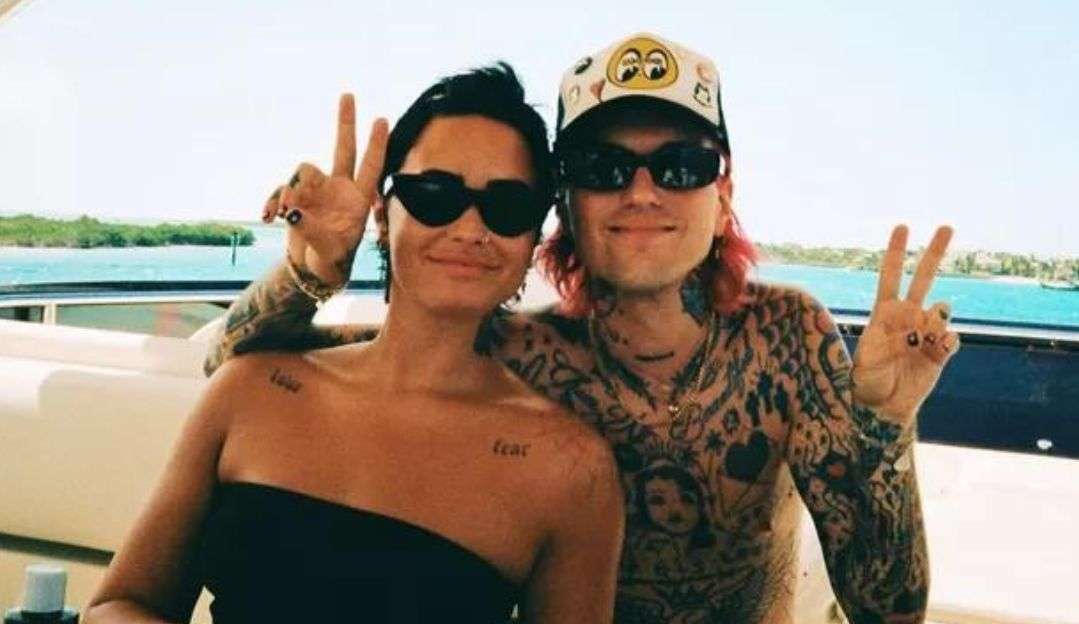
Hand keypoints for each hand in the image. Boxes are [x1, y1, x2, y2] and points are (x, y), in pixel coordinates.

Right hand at [263, 94, 388, 285]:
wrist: (314, 269)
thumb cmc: (331, 260)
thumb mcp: (327, 249)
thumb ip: (310, 228)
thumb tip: (292, 208)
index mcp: (358, 199)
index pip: (370, 167)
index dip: (376, 144)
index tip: (382, 119)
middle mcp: (339, 189)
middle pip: (343, 149)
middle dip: (345, 123)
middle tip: (348, 95)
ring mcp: (317, 191)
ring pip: (302, 173)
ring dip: (291, 190)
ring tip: (286, 213)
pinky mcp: (297, 198)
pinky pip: (282, 191)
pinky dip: (274, 202)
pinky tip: (267, 217)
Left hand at [851, 225, 959, 426]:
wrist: (884, 408)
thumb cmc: (867, 383)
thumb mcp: (865, 363)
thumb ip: (884, 344)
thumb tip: (911, 327)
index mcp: (883, 315)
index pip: (890, 277)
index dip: (895, 252)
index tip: (902, 227)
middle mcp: (907, 318)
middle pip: (922, 278)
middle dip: (934, 252)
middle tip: (947, 226)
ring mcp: (926, 332)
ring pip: (940, 310)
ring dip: (933, 322)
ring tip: (919, 343)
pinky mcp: (940, 351)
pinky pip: (951, 338)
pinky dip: (947, 342)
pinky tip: (937, 349)